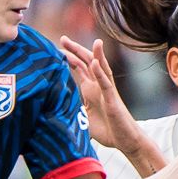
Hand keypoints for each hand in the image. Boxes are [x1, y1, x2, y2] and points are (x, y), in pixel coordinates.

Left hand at [58, 35, 135, 149]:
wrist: (124, 140)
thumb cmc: (106, 130)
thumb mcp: (83, 118)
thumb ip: (71, 110)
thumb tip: (52, 110)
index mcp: (90, 89)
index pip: (79, 67)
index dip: (69, 56)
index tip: (56, 47)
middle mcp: (98, 86)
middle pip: (87, 62)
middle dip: (76, 49)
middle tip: (63, 38)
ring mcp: (106, 91)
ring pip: (101, 68)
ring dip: (96, 54)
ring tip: (95, 42)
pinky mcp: (112, 100)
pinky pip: (106, 84)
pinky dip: (100, 73)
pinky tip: (95, 63)